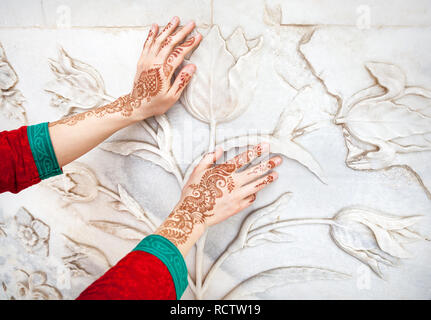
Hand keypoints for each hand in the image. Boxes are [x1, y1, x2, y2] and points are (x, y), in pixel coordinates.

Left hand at [127, 16, 200, 119]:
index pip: (179, 54)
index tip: (198, 37)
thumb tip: (192, 67)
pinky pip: (147, 44)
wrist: (136, 105)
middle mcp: (154, 63)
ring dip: (168, 29)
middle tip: (191, 24)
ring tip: (175, 19)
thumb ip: (182, 81)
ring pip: (158, 40)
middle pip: (169, 43)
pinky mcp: (141, 61)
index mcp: (163, 72)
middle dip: (181, 32)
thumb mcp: (172, 97)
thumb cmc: (155, 103)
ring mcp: (146, 60)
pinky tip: (156, 26)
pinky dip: (152, 34)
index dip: (189, 44)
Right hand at [155, 143, 281, 253]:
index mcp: (223, 172)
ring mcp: (237, 196)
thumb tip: (217, 150)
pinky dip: (254, 194)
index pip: (244, 158)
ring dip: (267, 179)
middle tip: (278, 159)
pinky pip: (250, 199)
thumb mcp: (197, 171)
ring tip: (275, 174)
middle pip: (255, 171)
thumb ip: (208, 159)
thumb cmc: (193, 192)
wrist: (193, 213)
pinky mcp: (237, 207)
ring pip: (257, 185)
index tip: (265, 146)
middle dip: (268, 164)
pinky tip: (257, 191)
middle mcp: (233, 183)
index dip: (256, 151)